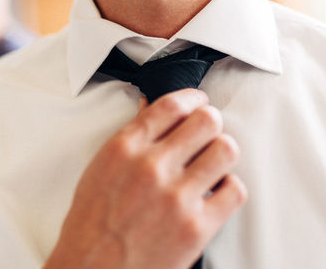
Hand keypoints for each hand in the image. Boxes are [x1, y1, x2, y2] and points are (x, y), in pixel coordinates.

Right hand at [44, 89, 246, 268]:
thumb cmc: (91, 226)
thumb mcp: (99, 171)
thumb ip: (130, 140)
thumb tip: (153, 110)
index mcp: (123, 149)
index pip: (171, 104)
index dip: (193, 99)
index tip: (199, 103)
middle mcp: (151, 167)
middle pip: (207, 120)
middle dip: (210, 124)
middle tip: (207, 134)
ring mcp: (176, 197)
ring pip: (226, 150)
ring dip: (222, 154)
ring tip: (212, 165)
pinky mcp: (197, 227)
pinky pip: (234, 190)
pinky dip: (228, 189)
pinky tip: (214, 194)